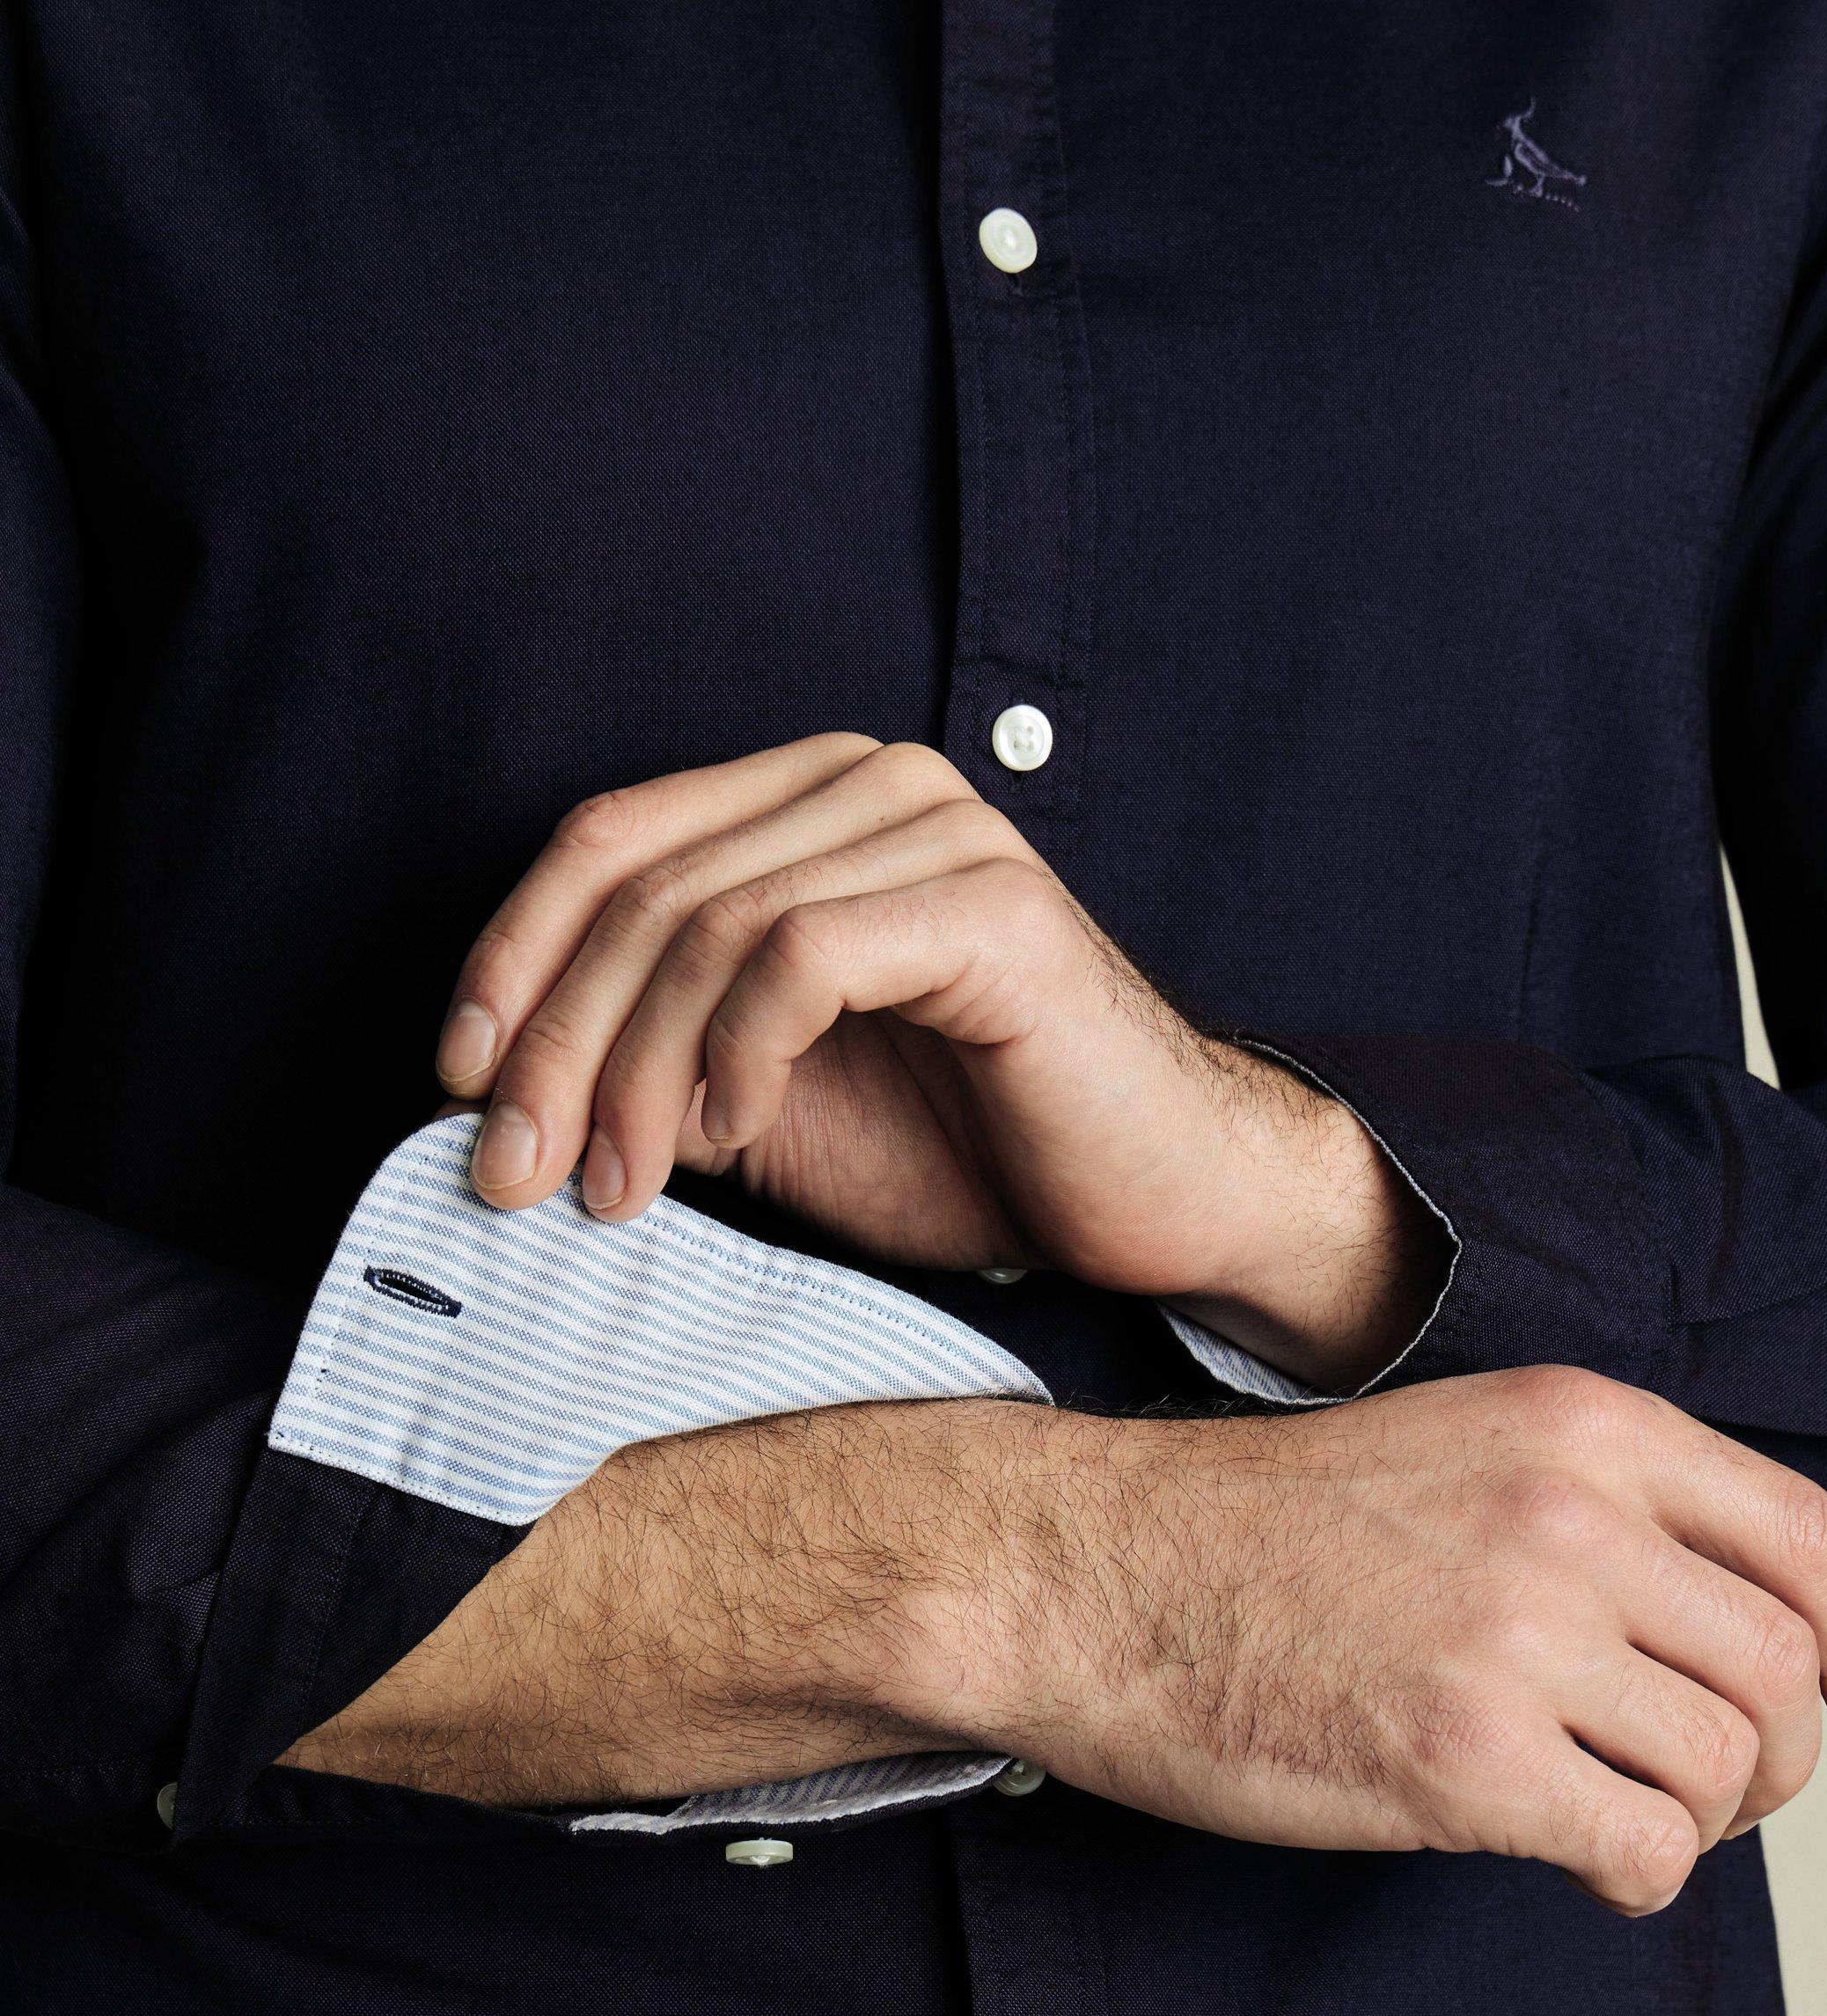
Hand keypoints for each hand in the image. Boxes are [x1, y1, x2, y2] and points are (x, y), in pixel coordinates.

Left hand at [433, 734, 1439, 1385]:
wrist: (1151, 1202)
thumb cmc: (967, 1151)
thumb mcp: (762, 1104)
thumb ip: (652, 1059)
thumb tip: (497, 1087)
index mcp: (808, 805)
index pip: (609, 841)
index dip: (511, 959)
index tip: (458, 1083)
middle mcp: (869, 786)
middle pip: (642, 886)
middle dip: (554, 1044)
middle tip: (511, 1171)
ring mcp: (937, 831)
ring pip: (709, 925)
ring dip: (637, 1074)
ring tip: (621, 1186)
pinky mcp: (988, 905)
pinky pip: (803, 955)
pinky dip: (740, 1054)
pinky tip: (736, 1135)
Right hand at [965, 1366, 1826, 1911]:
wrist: (1091, 1574)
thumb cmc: (1250, 1531)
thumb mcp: (1454, 1447)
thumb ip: (1597, 1507)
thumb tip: (1728, 1633)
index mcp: (1579, 1427)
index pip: (1804, 1539)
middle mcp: (1572, 1517)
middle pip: (1781, 1672)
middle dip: (1778, 1761)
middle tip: (1715, 1796)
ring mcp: (1523, 1638)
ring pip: (1729, 1769)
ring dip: (1700, 1822)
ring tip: (1621, 1820)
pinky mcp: (1468, 1760)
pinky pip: (1646, 1852)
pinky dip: (1638, 1879)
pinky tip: (1576, 1861)